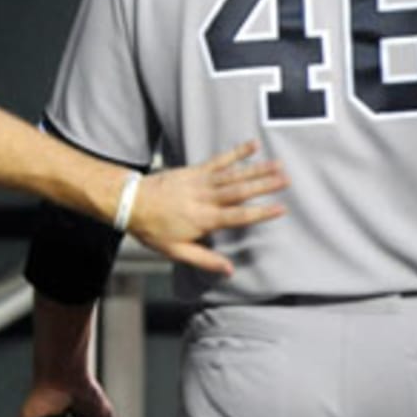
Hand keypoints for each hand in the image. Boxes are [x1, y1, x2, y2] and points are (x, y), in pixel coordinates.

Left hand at [128, 140, 286, 274]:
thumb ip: (204, 260)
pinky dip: (236, 153)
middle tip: (287, 180)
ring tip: (279, 165)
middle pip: (240, 192)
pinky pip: (218, 160)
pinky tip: (253, 146)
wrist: (130, 202)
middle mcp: (205, 198)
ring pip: (233, 175)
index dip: (260, 213)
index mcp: (203, 219)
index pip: (238, 217)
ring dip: (257, 169)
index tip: (281, 208)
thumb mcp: (175, 251)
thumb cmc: (152, 229)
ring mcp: (200, 182)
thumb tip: (230, 270)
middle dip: (264, 185)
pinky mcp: (194, 170)